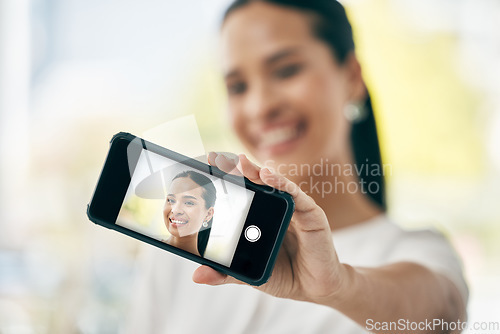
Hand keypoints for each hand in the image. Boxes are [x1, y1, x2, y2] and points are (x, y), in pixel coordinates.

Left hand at [192, 152, 347, 303]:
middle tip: (218, 158)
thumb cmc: (283, 275)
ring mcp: (294, 209)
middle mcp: (276, 208)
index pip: (242, 192)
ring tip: (240, 162)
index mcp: (260, 218)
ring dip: (257, 171)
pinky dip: (282, 184)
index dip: (227, 178)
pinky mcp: (311, 214)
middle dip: (237, 169)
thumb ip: (226, 272)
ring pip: (274, 184)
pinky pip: (296, 195)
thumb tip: (198, 276)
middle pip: (255, 183)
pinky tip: (269, 177)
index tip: (208, 163)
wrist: (313, 289)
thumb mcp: (249, 273)